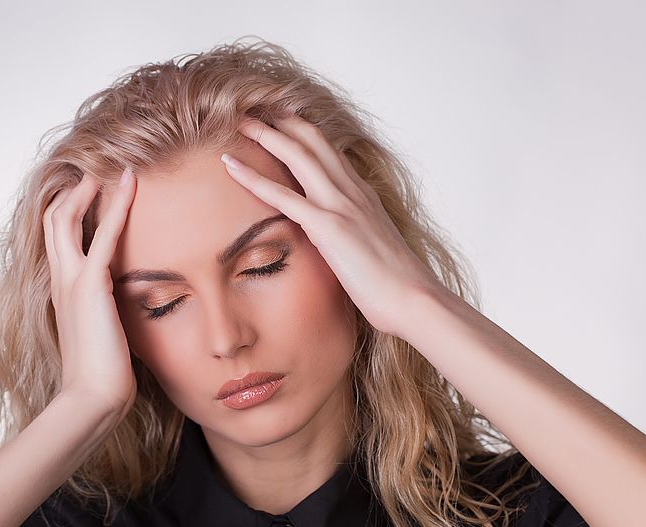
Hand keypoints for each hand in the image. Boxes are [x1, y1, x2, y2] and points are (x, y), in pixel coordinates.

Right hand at [42, 168, 137, 423]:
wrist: (94, 396)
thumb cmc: (102, 374)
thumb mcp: (103, 335)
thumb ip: (107, 315)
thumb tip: (123, 312)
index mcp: (63, 292)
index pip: (59, 241)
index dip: (70, 213)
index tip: (90, 194)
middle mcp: (60, 280)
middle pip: (53, 220)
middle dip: (71, 193)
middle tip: (94, 171)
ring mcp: (71, 280)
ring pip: (65, 218)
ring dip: (85, 191)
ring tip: (107, 168)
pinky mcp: (91, 284)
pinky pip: (103, 234)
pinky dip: (116, 205)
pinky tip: (130, 183)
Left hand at [221, 114, 441, 337]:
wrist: (414, 301)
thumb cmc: (397, 287)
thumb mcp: (373, 252)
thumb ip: (354, 238)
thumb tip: (341, 245)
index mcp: (363, 196)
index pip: (329, 151)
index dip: (302, 131)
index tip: (278, 118)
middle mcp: (353, 192)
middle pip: (313, 141)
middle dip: (280, 120)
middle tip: (252, 106)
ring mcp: (342, 206)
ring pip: (298, 156)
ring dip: (264, 134)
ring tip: (236, 120)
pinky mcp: (329, 227)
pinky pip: (283, 196)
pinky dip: (253, 177)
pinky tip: (231, 165)